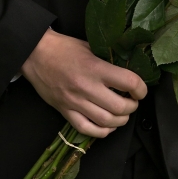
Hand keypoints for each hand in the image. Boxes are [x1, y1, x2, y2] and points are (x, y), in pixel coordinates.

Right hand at [20, 28, 147, 138]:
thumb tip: (128, 68)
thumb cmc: (64, 48)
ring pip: (105, 122)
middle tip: (133, 102)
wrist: (36, 54)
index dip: (141, 88)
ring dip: (120, 121)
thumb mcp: (90, 46)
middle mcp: (87, 87)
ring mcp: (75, 102)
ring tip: (123, 115)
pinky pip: (86, 129)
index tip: (141, 89)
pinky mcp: (65, 111)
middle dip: (132, 107)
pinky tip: (108, 126)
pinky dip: (102, 132)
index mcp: (95, 68)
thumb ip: (108, 59)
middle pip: (119, 107)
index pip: (128, 82)